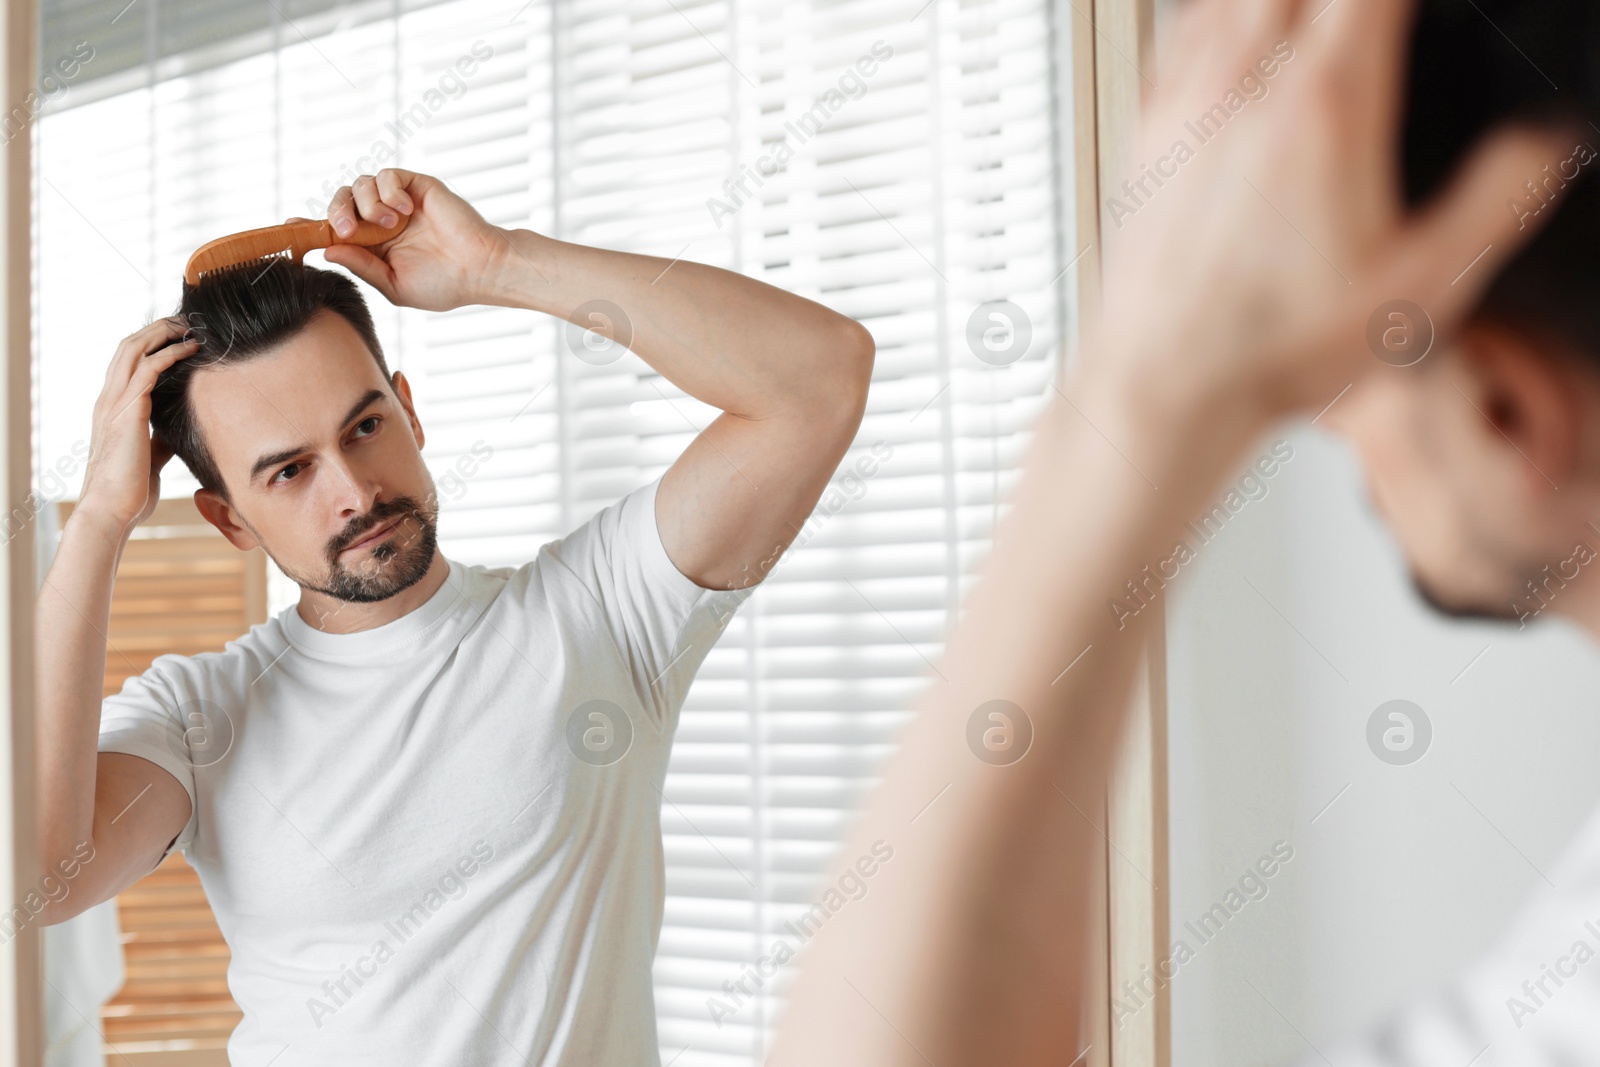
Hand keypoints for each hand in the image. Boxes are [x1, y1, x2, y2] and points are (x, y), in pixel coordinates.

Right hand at [78, 317, 198, 534]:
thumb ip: (160, 439)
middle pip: (128, 347)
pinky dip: (170, 355)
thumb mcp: (149, 456)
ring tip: (189, 325)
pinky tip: (191, 350)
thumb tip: (177, 431)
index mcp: (111, 409)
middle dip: (156, 328)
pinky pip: (148, 371)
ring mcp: (114, 404)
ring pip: (134, 350)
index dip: (149, 343)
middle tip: (185, 320)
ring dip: (163, 333)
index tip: (176, 334)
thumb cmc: (130, 491)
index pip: (126, 362)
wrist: (112, 511)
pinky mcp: (128, 413)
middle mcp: (108, 400)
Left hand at [303, 168, 508, 311]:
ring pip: (359, 185)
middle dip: (335, 213)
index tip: (289, 227)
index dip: (309, 226)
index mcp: (373, 247)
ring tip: (389, 223)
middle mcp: (381, 222)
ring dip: (365, 203)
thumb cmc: (444, 285)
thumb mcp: (394, 285)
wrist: (480, 269)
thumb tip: (328, 250)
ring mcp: (398, 202)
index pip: (333, 230)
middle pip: (339, 202)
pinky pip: (386, 175)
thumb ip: (362, 266)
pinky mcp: (415, 186)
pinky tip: (403, 210)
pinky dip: (387, 189)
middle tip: (347, 230)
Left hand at [1090, 0, 1574, 422]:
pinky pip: (1184, 30)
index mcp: (1325, 101)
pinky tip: (1239, 42)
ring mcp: (1187, 102)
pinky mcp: (1147, 130)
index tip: (1417, 12)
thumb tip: (1541, 148)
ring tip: (1317, 23)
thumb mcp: (1419, 288)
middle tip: (1372, 25)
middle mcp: (1245, 84)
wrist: (1165, 383)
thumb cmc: (1269, 347)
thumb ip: (1495, 202)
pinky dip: (1222, 16)